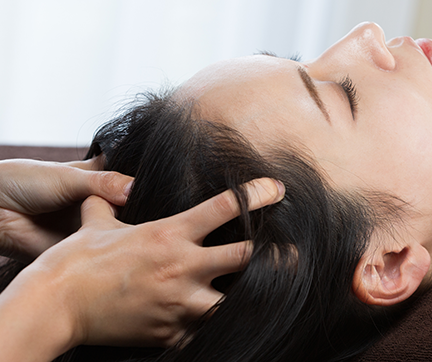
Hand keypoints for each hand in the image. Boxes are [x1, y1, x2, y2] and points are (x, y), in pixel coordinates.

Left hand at [0, 158, 132, 261]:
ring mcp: (93, 226)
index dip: (145, 188)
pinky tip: (116, 248)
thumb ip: (104, 182)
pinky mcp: (83, 249)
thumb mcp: (68, 176)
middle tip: (139, 215)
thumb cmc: (24, 182)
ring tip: (128, 231)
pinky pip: (102, 252)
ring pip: (120, 232)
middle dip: (137, 213)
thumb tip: (134, 191)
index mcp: (102, 178)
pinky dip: (109, 252)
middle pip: (132, 209)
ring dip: (124, 234)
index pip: (134, 182)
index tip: (156, 193)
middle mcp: (101, 203)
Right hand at [22, 177, 283, 350]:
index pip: (224, 207)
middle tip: (285, 250)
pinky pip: (204, 329)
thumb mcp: (97, 223)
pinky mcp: (172, 331)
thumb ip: (110, 202)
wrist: (58, 304)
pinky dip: (207, 322)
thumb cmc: (77, 260)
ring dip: (241, 294)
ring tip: (254, 290)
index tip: (275, 189)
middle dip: (267, 254)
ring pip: (231, 299)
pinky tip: (211, 316)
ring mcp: (180, 302)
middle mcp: (183, 266)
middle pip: (244, 257)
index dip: (255, 195)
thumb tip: (109, 188)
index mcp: (170, 234)